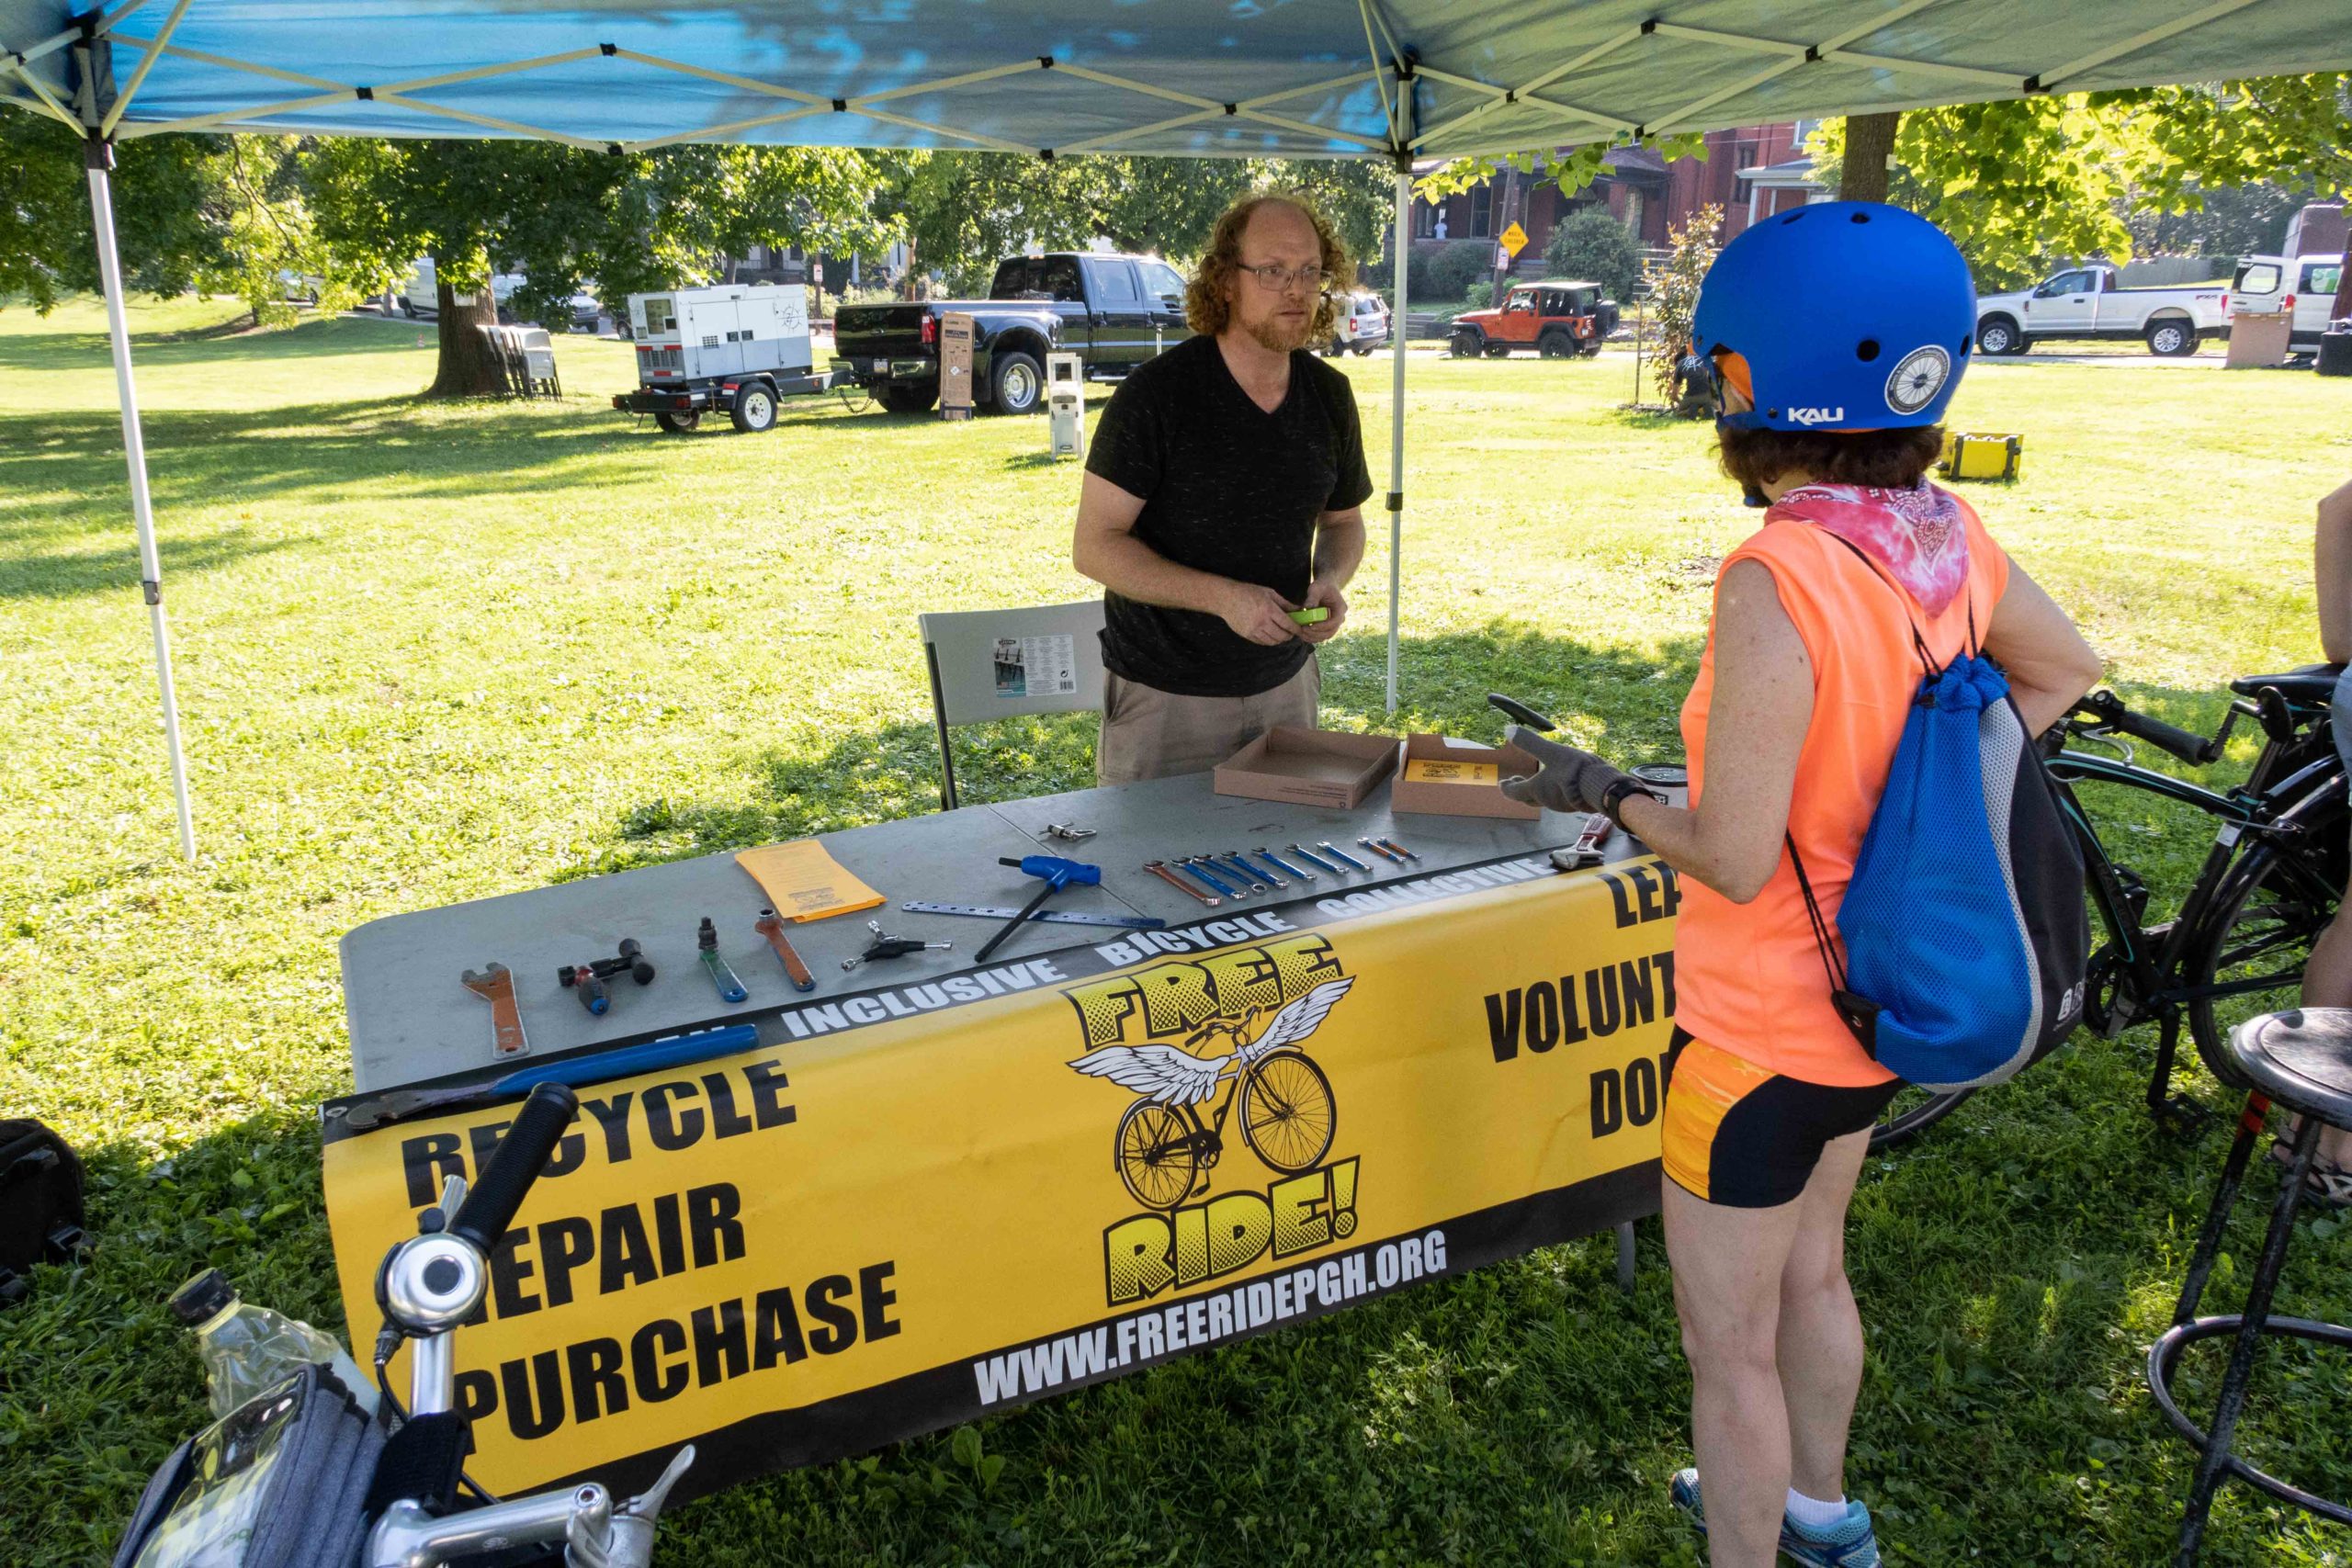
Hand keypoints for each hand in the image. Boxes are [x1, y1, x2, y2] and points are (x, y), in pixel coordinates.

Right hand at [1217, 581, 1302, 646]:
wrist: (1227, 599)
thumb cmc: (1248, 592)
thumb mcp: (1269, 593)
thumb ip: (1284, 603)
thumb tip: (1298, 610)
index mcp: (1269, 609)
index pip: (1287, 624)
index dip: (1296, 629)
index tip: (1299, 630)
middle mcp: (1262, 622)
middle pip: (1281, 636)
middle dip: (1289, 635)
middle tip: (1290, 632)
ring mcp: (1254, 630)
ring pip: (1272, 641)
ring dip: (1279, 639)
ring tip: (1281, 634)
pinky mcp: (1247, 635)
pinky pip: (1262, 642)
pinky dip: (1269, 641)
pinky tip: (1270, 635)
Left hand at [1295, 579, 1347, 643]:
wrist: (1326, 587)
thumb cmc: (1322, 586)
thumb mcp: (1316, 588)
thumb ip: (1312, 598)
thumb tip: (1307, 608)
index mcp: (1340, 608)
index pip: (1334, 622)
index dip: (1322, 626)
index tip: (1310, 626)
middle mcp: (1340, 618)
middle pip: (1330, 632)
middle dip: (1316, 634)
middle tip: (1303, 630)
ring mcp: (1334, 623)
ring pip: (1326, 636)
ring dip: (1313, 637)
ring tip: (1301, 633)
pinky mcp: (1327, 626)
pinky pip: (1321, 635)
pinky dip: (1312, 637)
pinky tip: (1302, 634)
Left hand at [1498, 725, 1634, 814]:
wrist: (1603, 786)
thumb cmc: (1574, 770)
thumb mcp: (1551, 752)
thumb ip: (1530, 742)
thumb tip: (1507, 729)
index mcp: (1537, 790)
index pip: (1514, 793)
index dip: (1507, 788)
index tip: (1502, 783)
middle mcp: (1547, 801)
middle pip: (1528, 798)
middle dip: (1520, 789)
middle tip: (1515, 781)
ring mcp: (1562, 805)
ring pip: (1545, 799)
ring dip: (1538, 791)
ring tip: (1539, 780)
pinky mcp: (1577, 804)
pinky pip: (1561, 799)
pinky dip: (1555, 791)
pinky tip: (1562, 784)